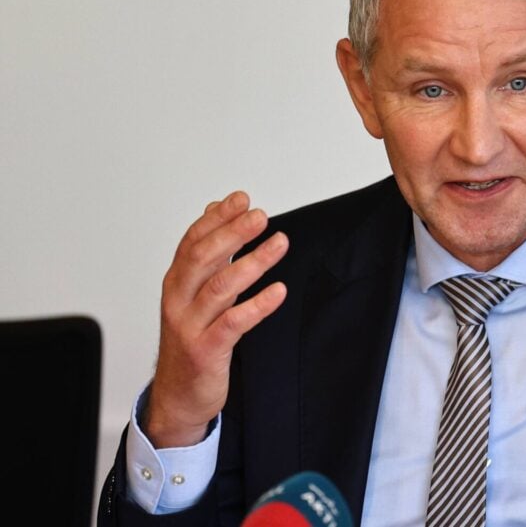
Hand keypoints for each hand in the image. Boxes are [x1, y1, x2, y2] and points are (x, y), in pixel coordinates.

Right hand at [144, 191, 288, 447]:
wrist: (177, 396)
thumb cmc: (191, 339)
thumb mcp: (194, 294)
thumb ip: (207, 256)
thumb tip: (215, 212)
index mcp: (176, 283)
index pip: (193, 241)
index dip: (217, 218)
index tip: (241, 199)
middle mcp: (178, 300)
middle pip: (203, 258)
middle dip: (232, 233)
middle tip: (261, 216)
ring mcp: (190, 326)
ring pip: (219, 287)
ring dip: (252, 262)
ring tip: (279, 244)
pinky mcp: (206, 351)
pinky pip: (233, 324)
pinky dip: (257, 305)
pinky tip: (278, 291)